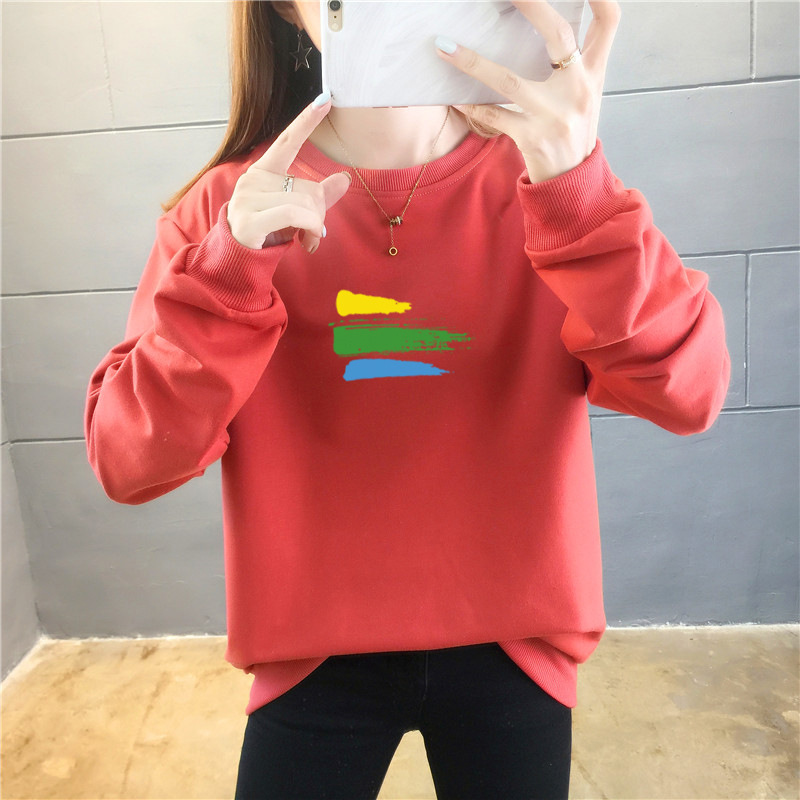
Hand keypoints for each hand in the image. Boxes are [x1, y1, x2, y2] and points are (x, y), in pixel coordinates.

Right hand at [227, 97, 351, 251]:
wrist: (238, 259)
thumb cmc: (267, 231)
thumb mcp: (295, 210)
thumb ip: (318, 195)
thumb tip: (345, 178)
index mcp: (263, 172)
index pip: (287, 141)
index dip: (306, 121)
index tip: (325, 99)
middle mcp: (253, 180)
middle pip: (309, 187)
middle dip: (319, 212)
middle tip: (313, 230)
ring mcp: (248, 199)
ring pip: (304, 203)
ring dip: (315, 226)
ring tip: (308, 240)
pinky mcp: (249, 220)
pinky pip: (294, 214)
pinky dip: (308, 229)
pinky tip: (306, 243)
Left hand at [435, 0, 620, 182]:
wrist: (572, 184)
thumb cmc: (573, 132)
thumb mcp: (585, 94)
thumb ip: (575, 61)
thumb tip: (549, 24)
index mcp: (594, 72)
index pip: (609, 21)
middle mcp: (579, 89)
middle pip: (558, 34)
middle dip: (531, 5)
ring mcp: (555, 115)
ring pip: (508, 80)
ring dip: (472, 62)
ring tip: (445, 46)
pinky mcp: (532, 138)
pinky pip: (493, 116)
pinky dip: (472, 106)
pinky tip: (454, 96)